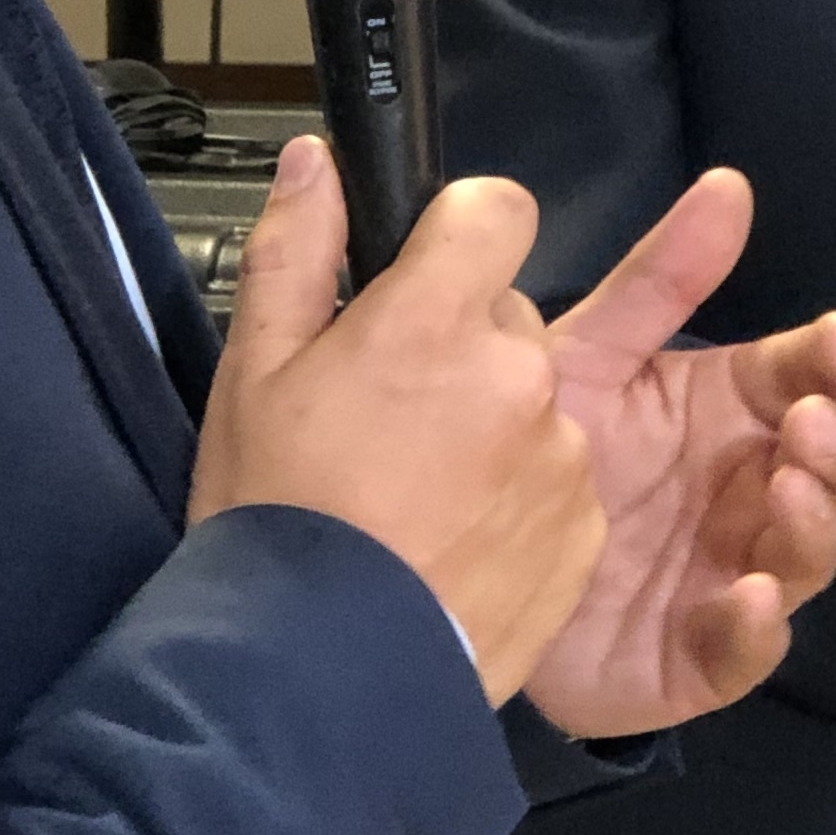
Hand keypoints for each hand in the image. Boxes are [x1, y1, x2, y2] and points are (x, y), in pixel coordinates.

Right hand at [191, 137, 602, 704]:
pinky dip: (518, 499)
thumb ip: (295, 250)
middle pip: (509, 315)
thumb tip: (317, 162)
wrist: (322, 672)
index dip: (457, 233)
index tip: (421, 275)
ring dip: (493, 426)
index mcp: (435, 320)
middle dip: (462, 346)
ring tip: (416, 495)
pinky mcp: (582, 533)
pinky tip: (451, 541)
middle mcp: (518, 376)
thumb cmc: (278, 519)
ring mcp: (561, 458)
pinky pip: (559, 482)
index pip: (497, 209)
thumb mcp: (253, 371)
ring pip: (535, 402)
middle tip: (391, 416)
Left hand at [521, 169, 835, 737]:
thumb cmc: (541, 444)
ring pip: (805, 556)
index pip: (806, 378)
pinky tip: (743, 596)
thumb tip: (731, 184)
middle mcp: (749, 493)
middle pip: (835, 470)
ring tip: (783, 495)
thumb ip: (659, 279)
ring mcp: (732, 576)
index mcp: (731, 414)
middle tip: (807, 428)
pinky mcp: (696, 656)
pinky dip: (754, 628)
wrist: (452, 559)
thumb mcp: (590, 352)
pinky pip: (744, 650)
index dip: (831, 361)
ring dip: (812, 527)